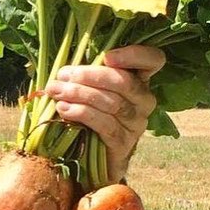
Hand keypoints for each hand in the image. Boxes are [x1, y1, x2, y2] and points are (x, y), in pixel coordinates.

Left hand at [43, 45, 165, 182]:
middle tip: (63, 76)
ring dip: (80, 94)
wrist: (94, 155)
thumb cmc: (90, 112)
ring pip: (112, 103)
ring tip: (56, 92)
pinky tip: (64, 109)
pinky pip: (105, 124)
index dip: (134, 55)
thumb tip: (62, 69)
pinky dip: (82, 114)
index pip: (153, 60)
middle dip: (90, 76)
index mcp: (139, 79)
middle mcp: (144, 100)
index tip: (107, 57)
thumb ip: (85, 74)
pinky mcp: (125, 142)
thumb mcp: (90, 88)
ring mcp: (137, 122)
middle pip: (124, 82)